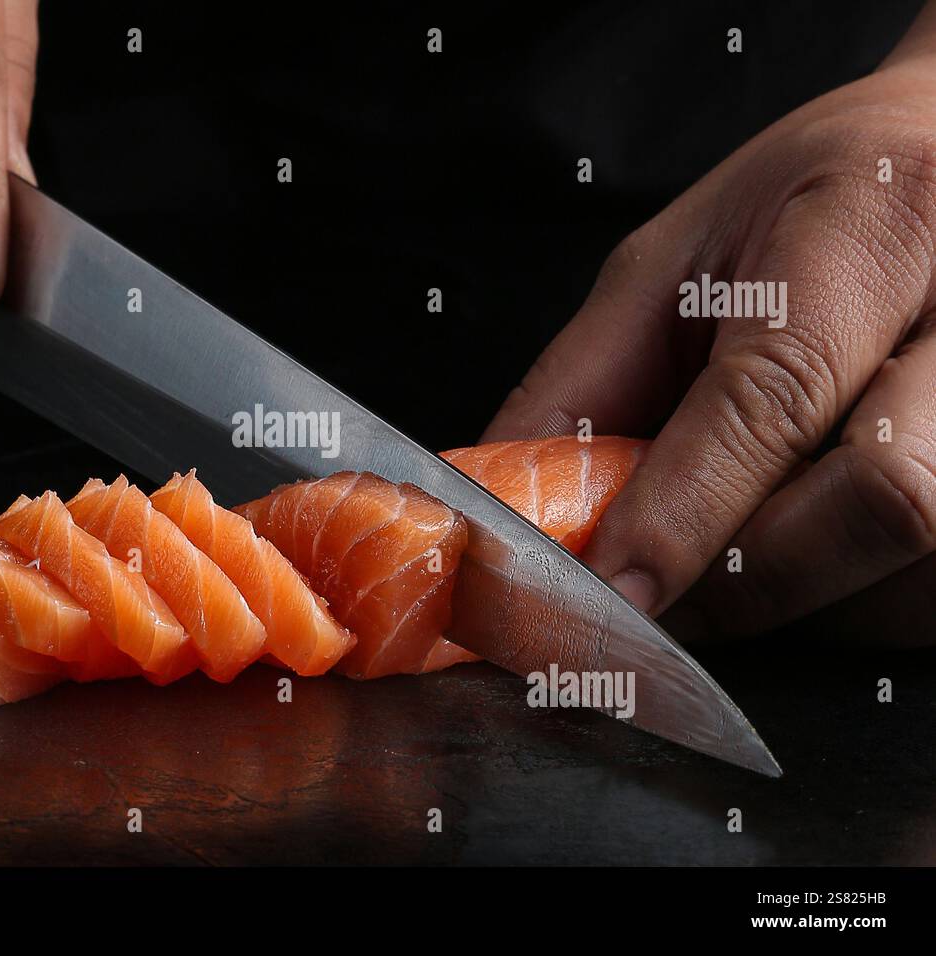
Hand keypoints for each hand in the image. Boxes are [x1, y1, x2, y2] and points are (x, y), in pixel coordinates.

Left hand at [483, 10, 935, 643]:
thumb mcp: (672, 263)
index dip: (683, 511)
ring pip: (932, 567)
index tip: (613, 588)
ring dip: (815, 599)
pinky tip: (823, 548)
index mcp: (871, 230)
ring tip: (750, 542)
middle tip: (667, 586)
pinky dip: (869, 600)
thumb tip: (500, 499)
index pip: (777, 394)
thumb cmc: (806, 206)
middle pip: (889, 499)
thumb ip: (584, 383)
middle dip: (753, 576)